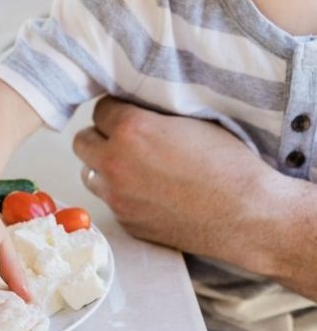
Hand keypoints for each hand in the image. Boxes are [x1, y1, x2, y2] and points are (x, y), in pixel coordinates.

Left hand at [72, 97, 274, 267]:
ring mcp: (117, 197)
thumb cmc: (229, 164)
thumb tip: (135, 110)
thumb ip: (153, 115)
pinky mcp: (126, 221)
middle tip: (122, 138)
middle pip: (82, 141)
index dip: (116, 110)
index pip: (100, 109)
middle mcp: (115, 163)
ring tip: (130, 166)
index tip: (128, 113)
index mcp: (131, 130)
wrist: (248, 215)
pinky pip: (110, 201)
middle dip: (100, 137)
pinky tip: (148, 192)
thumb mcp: (191, 121)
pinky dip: (121, 194)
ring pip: (89, 173)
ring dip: (103, 166)